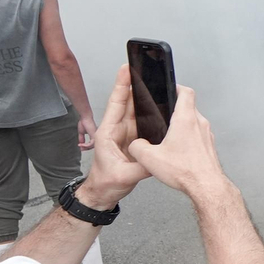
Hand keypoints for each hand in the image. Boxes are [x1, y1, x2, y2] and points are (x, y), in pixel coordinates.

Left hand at [75, 65, 151, 209]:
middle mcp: (117, 130)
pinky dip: (152, 115)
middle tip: (146, 70)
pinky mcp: (134, 141)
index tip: (126, 68)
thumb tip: (159, 156)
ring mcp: (126, 135)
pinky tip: (160, 109)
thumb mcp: (124, 176)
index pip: (116, 103)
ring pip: (137, 112)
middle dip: (136, 85)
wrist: (103, 195)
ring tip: (157, 86)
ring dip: (146, 100)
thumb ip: (143, 165)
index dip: (121, 85)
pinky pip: (144, 124)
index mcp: (108, 133)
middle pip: (128, 103)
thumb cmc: (105, 183)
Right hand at [126, 85, 229, 200]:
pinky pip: (199, 136)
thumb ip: (137, 147)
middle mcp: (200, 124)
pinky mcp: (210, 147)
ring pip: (195, 122)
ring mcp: (207, 135)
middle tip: (165, 113)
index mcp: (186, 119)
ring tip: (170, 134)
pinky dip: (190, 138)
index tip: (168, 89)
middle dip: (176, 108)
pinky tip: (180, 150)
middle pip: (190, 106)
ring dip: (183, 124)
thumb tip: (135, 145)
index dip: (176, 87)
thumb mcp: (150, 159)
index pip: (186, 92)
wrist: (207, 187)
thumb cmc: (185, 171)